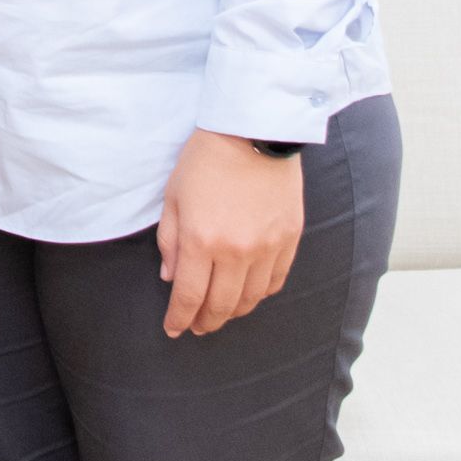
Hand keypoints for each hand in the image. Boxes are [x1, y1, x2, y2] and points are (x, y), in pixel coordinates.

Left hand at [156, 128, 303, 341]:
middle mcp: (237, 251)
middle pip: (221, 305)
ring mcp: (267, 246)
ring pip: (252, 298)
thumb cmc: (205, 160)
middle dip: (206, 322)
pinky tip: (249, 293)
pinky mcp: (290, 238)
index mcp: (202, 241)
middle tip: (197, 327)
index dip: (180, 319)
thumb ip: (170, 242)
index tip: (174, 329)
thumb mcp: (174, 198)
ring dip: (234, 311)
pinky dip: (261, 293)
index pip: (190, 297)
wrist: (253, 131)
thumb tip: (171, 278)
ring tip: (221, 313)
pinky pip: (276, 280)